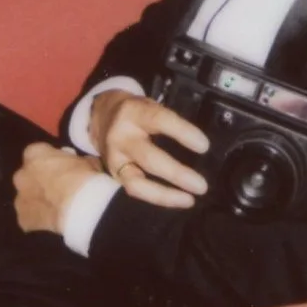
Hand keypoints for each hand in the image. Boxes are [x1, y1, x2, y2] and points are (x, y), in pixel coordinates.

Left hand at [12, 141, 99, 236]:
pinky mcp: (23, 219)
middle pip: (27, 175)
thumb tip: (81, 164)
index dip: (50, 160)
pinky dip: (38, 218)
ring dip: (37, 199)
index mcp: (34, 154)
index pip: (37, 153)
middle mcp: (21, 174)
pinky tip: (51, 221)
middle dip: (39, 180)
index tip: (61, 168)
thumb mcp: (88, 162)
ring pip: (26, 197)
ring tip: (55, 207)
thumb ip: (78, 161)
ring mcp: (19, 198)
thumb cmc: (83, 179)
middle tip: (57, 187)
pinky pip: (29, 217)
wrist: (80, 209)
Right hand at [85, 90, 209, 209]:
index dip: (183, 133)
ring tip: (189, 200)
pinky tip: (177, 200)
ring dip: (165, 195)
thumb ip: (171, 123)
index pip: (160, 120)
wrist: (102, 116)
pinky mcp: (113, 174)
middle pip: (149, 158)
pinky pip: (134, 190)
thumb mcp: (152, 106)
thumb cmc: (138, 113)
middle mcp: (121, 136)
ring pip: (136, 183)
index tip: (204, 146)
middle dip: (177, 174)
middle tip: (201, 185)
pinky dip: (157, 198)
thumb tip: (203, 147)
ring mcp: (115, 159)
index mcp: (135, 112)